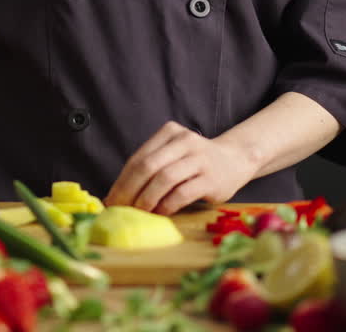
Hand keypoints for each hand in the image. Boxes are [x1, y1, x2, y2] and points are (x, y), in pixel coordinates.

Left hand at [105, 121, 258, 214]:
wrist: (234, 160)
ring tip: (139, 212)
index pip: (138, 158)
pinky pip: (182, 193)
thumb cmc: (195, 162)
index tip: (111, 201)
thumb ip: (150, 167)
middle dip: (130, 191)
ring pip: (164, 179)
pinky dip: (166, 205)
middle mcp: (184, 141)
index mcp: (169, 132)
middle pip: (148, 166)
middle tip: (121, 209)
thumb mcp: (173, 155)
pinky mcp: (210, 178)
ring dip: (147, 199)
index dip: (122, 181)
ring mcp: (199, 158)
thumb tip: (117, 195)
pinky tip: (160, 213)